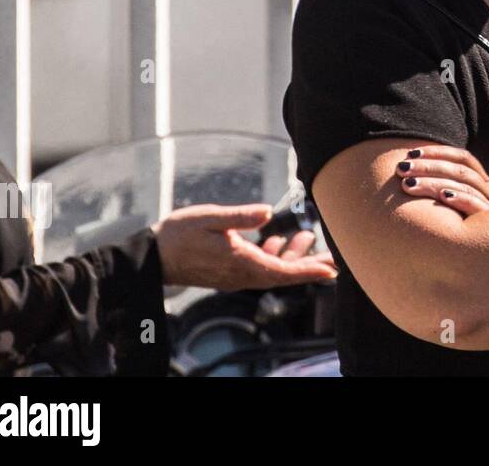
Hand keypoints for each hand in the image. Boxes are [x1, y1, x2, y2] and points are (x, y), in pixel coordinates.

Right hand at [152, 203, 337, 290]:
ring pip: (272, 270)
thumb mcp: (210, 218)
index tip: (332, 269)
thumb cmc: (179, 234)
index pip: (283, 271)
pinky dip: (273, 255)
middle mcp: (241, 274)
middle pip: (284, 274)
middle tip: (336, 259)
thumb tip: (267, 213)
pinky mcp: (229, 271)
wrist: (152, 256)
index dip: (309, 270)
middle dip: (310, 266)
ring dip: (292, 256)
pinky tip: (277, 240)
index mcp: (241, 263)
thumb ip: (240, 216)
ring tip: (309, 237)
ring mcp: (235, 274)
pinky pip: (259, 267)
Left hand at [395, 146, 488, 216]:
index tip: (410, 153)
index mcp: (485, 185)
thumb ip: (452, 196)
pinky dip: (461, 198)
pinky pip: (479, 206)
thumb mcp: (468, 214)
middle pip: (460, 169)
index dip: (437, 152)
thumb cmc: (480, 239)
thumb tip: (414, 182)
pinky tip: (442, 196)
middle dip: (428, 165)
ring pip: (465, 184)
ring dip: (434, 181)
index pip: (463, 157)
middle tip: (401, 168)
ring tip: (408, 184)